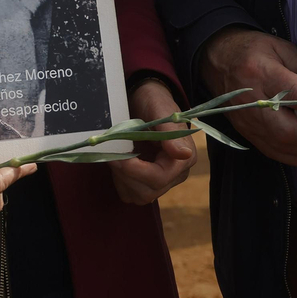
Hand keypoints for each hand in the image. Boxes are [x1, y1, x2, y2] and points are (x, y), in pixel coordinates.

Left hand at [106, 80, 196, 204]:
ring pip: (139, 196)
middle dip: (126, 175)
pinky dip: (121, 182)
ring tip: (115, 157)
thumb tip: (184, 154)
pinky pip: (132, 194)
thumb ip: (170, 133)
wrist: (145, 101)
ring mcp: (162, 181)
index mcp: (184, 158)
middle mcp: (176, 174)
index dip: (136, 171)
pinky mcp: (148, 183)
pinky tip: (118, 164)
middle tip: (112, 154)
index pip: (160, 177)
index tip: (118, 157)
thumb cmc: (154, 102)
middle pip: (149, 191)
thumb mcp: (160, 111)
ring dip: (122, 179)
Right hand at [197, 27, 296, 167]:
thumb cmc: (252, 48)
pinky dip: (294, 158)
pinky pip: (271, 150)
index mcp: (262, 73)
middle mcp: (252, 100)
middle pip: (288, 130)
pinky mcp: (244, 130)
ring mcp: (246, 119)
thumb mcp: (280, 47)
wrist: (215, 57)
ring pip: (280, 145)